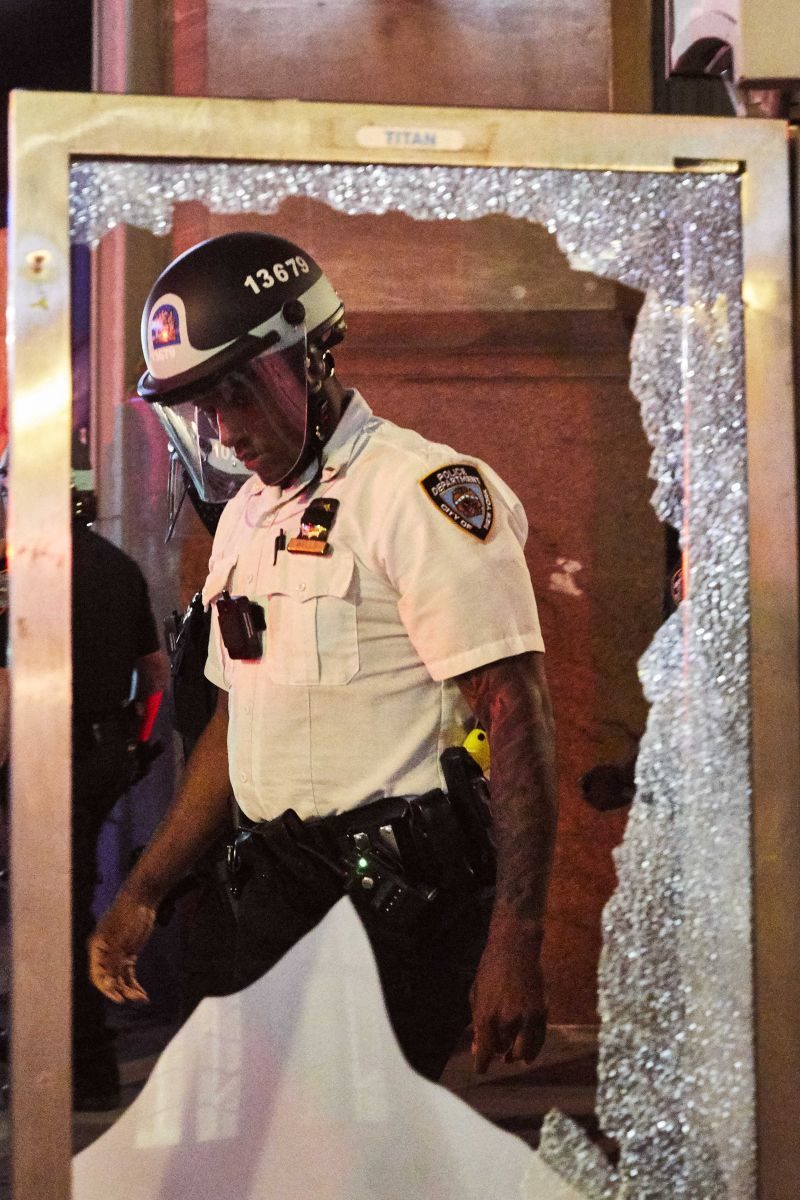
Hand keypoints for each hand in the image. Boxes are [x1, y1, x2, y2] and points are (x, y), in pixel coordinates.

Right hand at [88, 890, 155, 1003]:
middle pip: (108, 979)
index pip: (97, 975)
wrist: (143, 899)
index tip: (118, 997)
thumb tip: (109, 984)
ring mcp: (116, 955)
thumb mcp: (123, 940)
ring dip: (129, 989)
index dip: (106, 988)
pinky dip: (134, 983)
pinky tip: (142, 993)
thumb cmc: (129, 915)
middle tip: (130, 999)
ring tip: (141, 998)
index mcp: (97, 948)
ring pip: (119, 978)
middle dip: (119, 990)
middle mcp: (104, 954)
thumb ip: (115, 962)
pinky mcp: (128, 954)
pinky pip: (128, 974)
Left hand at [470, 909, 547, 1073]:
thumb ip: (477, 1024)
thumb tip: (478, 1049)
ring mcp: (525, 1017)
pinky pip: (539, 1041)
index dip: (482, 1065)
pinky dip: (533, 1051)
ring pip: (522, 1051)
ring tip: (512, 1056)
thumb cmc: (490, 969)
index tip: (482, 1069)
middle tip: (498, 1052)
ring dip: (515, 1055)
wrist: (515, 948)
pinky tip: (528, 1056)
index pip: (485, 1053)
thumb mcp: (475, 994)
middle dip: (498, 1053)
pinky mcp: (541, 1012)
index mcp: (485, 1016)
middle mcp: (506, 1020)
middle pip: (502, 1051)